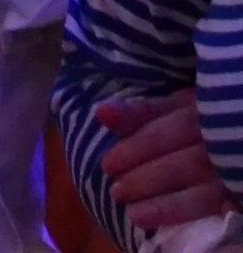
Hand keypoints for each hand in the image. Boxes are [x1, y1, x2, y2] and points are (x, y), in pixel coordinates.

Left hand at [98, 91, 234, 228]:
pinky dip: (190, 213)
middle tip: (117, 192)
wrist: (241, 134)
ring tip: (135, 214)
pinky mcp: (240, 191)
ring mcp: (234, 170)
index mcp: (201, 115)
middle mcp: (219, 143)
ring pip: (202, 192)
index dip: (134, 150)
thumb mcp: (181, 107)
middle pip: (180, 165)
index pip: (161, 135)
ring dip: (165, 204)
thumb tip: (101, 113)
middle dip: (145, 180)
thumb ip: (144, 113)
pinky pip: (219, 208)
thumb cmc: (209, 119)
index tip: (107, 166)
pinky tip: (168, 224)